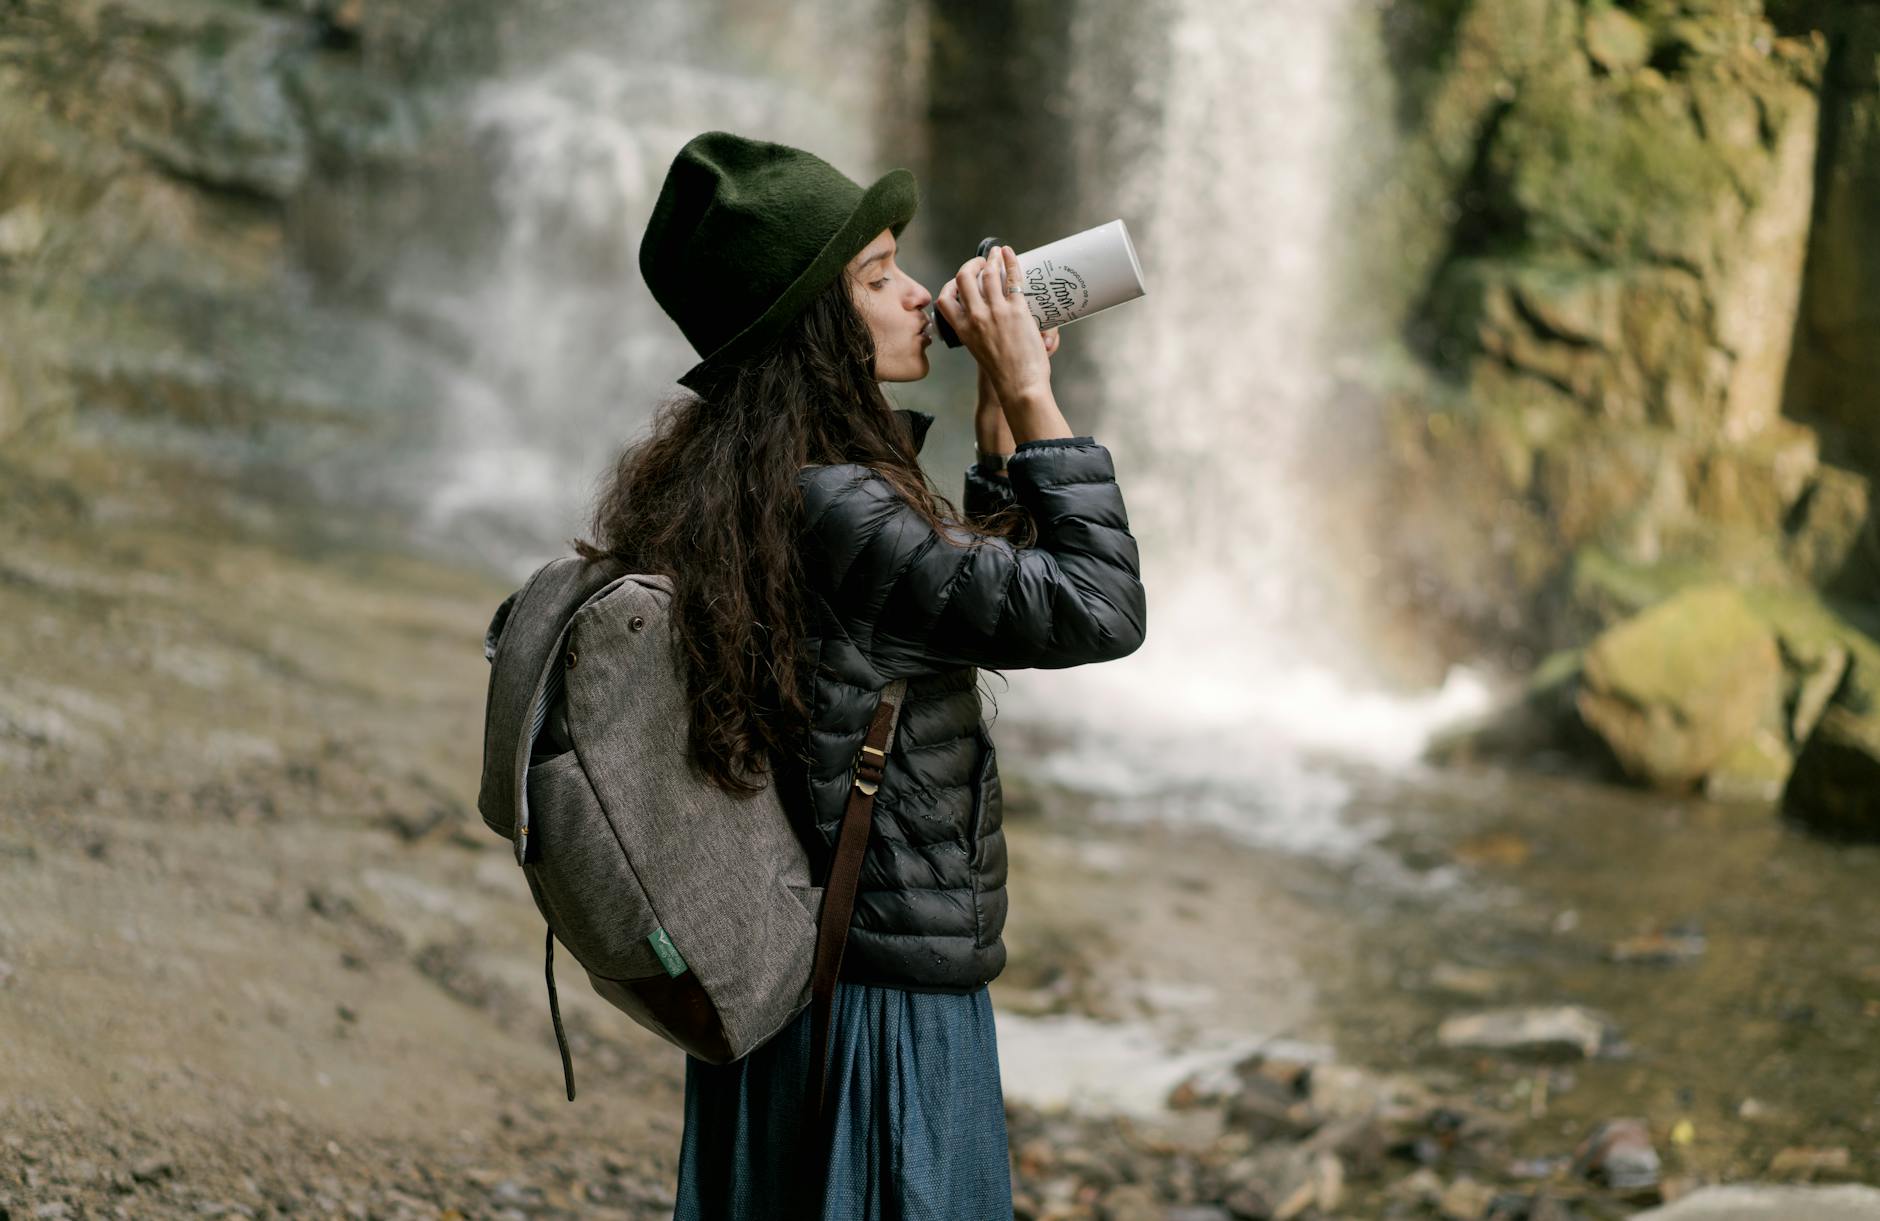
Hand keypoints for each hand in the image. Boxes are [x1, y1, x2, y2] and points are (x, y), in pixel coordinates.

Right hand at [936, 245, 1052, 406]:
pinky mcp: (1017, 311)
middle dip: (971, 264)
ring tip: (997, 255)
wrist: (1020, 386)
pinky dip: (1011, 262)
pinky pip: (1012, 279)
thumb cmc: (1002, 375)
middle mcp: (976, 318)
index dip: (950, 285)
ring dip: (992, 259)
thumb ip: (976, 333)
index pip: (944, 299)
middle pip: (964, 278)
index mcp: (963, 330)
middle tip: (982, 262)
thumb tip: (985, 319)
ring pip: (988, 274)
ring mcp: (996, 312)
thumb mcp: (978, 351)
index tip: (961, 280)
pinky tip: (1010, 254)